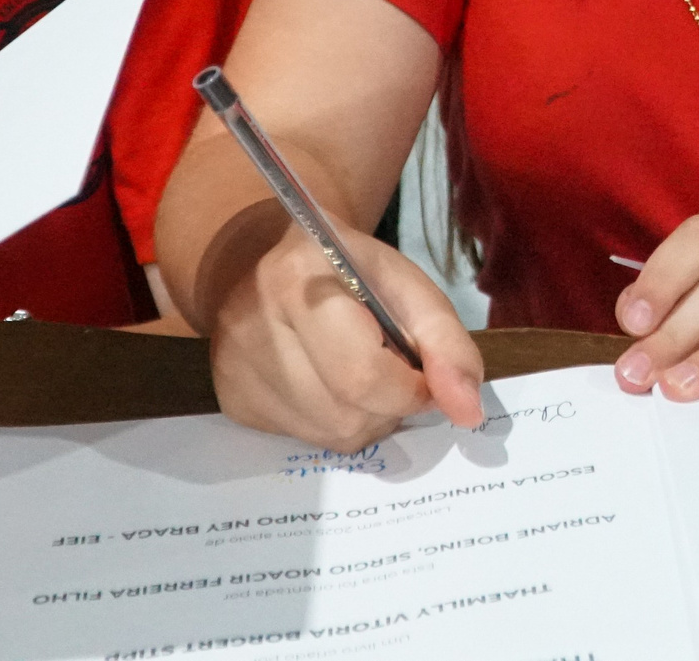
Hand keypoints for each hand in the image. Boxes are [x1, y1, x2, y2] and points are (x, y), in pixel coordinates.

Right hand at [207, 220, 483, 451]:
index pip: (364, 375)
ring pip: (331, 435)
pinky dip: (333, 421)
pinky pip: (306, 439)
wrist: (275, 259)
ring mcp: (233, 367)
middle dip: (390, 404)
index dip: (413, 388)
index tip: (427, 373)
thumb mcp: (407, 284)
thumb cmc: (351, 270)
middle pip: (348, 414)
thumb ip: (446, 342)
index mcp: (296, 277)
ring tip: (360, 371)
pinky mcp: (230, 399)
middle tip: (393, 367)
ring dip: (365, 417)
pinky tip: (326, 382)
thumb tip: (467, 411)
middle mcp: (250, 324)